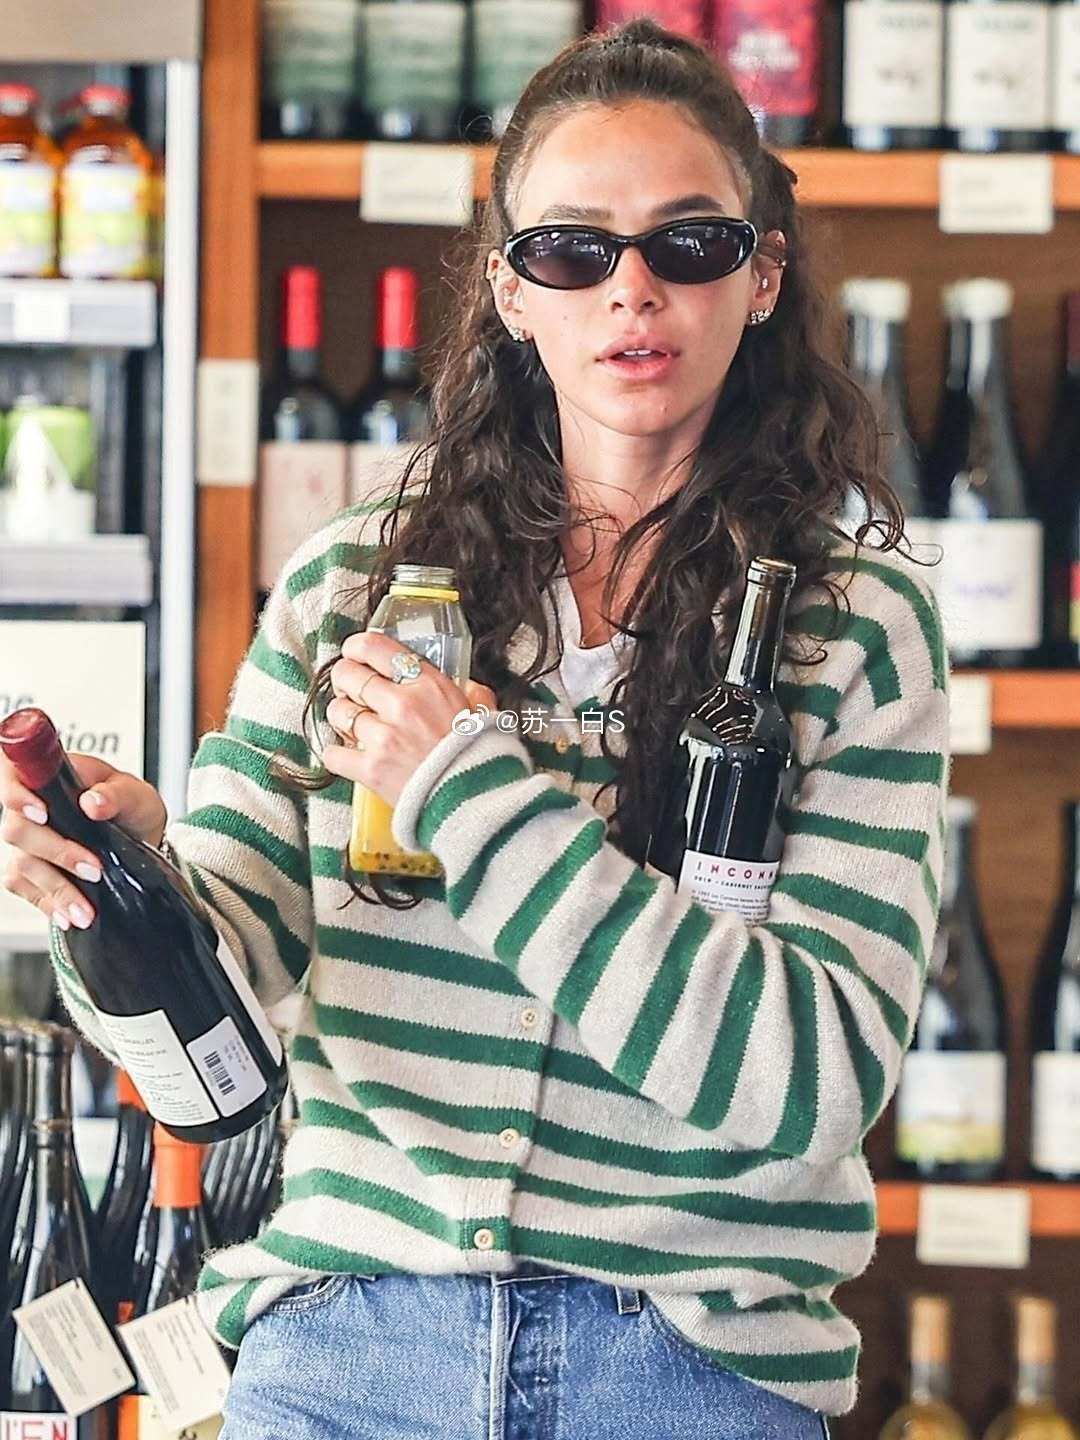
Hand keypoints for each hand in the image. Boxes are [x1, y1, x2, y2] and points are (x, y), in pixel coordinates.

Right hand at [0, 754, 167, 931]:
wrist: (139, 841)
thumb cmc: (132, 810)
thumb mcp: (136, 796)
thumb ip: (117, 795)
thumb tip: (93, 802)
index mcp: (55, 779)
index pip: (15, 777)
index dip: (18, 795)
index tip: (41, 814)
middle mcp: (34, 807)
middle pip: (16, 829)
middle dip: (56, 853)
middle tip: (93, 869)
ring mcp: (29, 839)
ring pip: (20, 864)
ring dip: (56, 888)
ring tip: (86, 908)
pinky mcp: (30, 869)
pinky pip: (22, 887)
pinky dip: (48, 903)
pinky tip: (69, 915)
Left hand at [322, 630, 497, 809]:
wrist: (476, 803)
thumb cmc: (483, 760)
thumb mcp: (486, 714)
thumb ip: (474, 694)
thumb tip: (468, 687)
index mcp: (428, 685)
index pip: (376, 648)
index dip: (356, 647)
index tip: (353, 652)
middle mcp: (402, 705)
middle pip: (348, 675)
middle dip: (344, 679)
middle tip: (349, 689)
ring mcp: (383, 737)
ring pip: (337, 711)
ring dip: (342, 716)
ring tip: (353, 725)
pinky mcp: (370, 769)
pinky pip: (333, 753)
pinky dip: (337, 753)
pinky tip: (349, 755)